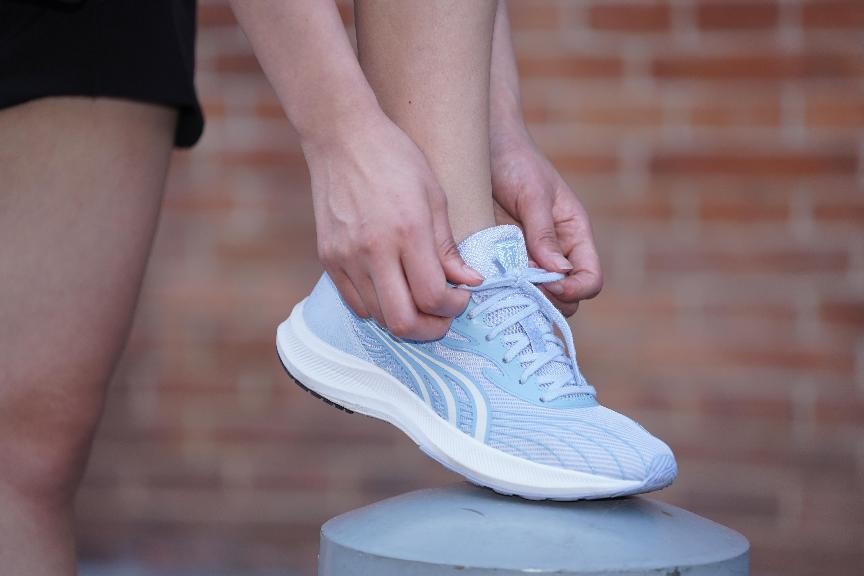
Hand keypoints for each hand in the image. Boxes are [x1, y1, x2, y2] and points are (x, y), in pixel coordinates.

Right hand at [303, 111, 482, 339]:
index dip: (453, 308)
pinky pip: (355, 302)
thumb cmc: (395, 158)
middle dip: (430, 328)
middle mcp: (373, 250)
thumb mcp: (435, 196)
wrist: (341, 137)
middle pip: (403, 321)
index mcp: (408, 231)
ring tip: (420, 301)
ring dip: (405, 318)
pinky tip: (393, 289)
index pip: (433, 296)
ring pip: (378, 316)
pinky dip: (379, 306)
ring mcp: (346, 257)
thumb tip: (469, 281)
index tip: (462, 297)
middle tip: (443, 317)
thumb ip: (448, 246)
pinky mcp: (328, 258)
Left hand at [491, 125, 601, 316]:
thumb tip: (559, 272)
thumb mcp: (533, 194)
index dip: (576, 289)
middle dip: (548, 301)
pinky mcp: (499, 261)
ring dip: (522, 300)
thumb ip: (544, 232)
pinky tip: (485, 285)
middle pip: (565, 298)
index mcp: (574, 236)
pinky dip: (499, 292)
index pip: (590, 279)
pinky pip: (505, 288)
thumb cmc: (516, 162)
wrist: (482, 148)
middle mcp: (554, 253)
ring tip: (502, 287)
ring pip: (535, 298)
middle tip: (521, 288)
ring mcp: (526, 260)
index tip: (551, 285)